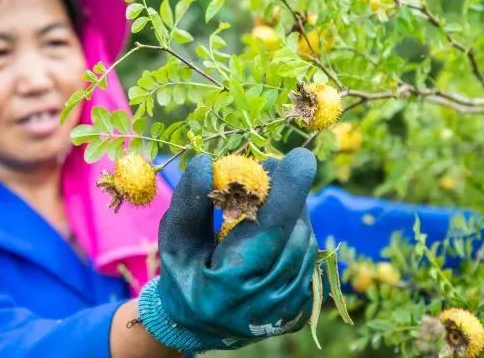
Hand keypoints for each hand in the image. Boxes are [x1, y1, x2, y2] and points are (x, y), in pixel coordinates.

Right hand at [137, 148, 319, 352]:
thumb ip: (190, 202)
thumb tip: (206, 162)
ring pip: (306, 240)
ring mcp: (288, 308)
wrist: (197, 325)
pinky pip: (308, 256)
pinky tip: (273, 228)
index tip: (299, 157)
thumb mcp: (175, 238)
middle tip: (272, 167)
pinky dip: (294, 232)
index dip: (289, 190)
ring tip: (267, 199)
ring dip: (292, 211)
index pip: (271, 228)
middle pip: (295, 230)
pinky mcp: (300, 308)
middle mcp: (266, 300)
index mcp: (231, 283)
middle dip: (289, 192)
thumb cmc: (184, 273)